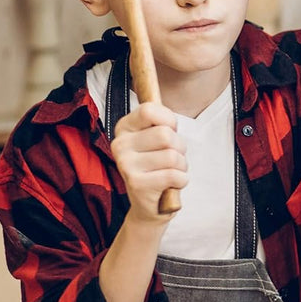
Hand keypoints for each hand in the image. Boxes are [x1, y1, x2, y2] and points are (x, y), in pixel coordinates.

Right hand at [111, 101, 186, 224]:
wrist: (150, 205)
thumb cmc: (159, 165)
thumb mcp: (159, 138)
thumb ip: (161, 120)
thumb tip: (160, 97)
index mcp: (124, 128)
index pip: (150, 110)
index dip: (169, 121)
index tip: (168, 131)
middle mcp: (119, 144)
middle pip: (166, 135)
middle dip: (179, 148)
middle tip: (171, 158)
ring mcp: (125, 165)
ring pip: (173, 156)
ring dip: (181, 166)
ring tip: (169, 172)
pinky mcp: (136, 184)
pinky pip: (174, 175)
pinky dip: (181, 180)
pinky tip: (170, 185)